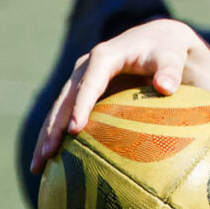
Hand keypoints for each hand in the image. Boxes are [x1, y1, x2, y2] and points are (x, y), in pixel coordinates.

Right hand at [28, 18, 209, 172]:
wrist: (158, 41)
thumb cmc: (167, 51)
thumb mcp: (171, 55)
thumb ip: (170, 69)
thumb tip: (165, 87)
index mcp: (104, 57)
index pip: (88, 83)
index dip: (81, 106)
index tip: (75, 130)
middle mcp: (85, 68)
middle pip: (65, 100)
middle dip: (53, 128)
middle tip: (46, 155)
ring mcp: (81, 82)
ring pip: (58, 111)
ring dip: (47, 137)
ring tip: (38, 166)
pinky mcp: (83, 95)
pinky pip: (66, 117)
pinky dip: (55, 138)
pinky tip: (50, 164)